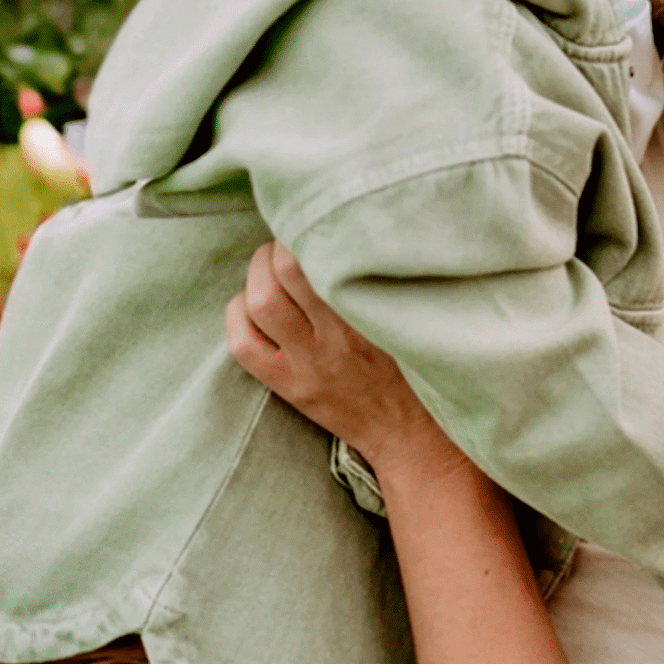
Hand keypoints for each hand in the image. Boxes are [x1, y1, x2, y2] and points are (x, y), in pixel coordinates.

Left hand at [226, 243, 466, 478]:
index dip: (311, 229)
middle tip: (290, 239)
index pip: (326, 256)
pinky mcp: (290, 387)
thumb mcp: (421, 317)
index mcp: (373, 316)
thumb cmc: (426, 370)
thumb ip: (396, 279)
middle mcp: (338, 338)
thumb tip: (365, 230)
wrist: (417, 441)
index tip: (319, 222)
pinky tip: (252, 303)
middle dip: (279, 245)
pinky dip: (238, 314)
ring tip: (270, 266)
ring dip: (256, 273)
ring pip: (259, 303)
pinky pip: (244, 345)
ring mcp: (308, 365)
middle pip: (284, 272)